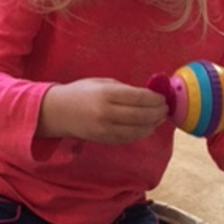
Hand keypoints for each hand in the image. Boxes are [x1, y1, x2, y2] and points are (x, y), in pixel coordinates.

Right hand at [37, 78, 167, 142]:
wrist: (58, 112)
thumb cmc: (82, 93)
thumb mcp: (102, 82)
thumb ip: (125, 89)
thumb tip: (149, 95)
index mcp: (106, 94)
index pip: (138, 98)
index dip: (155, 99)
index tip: (162, 97)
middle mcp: (106, 113)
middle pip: (141, 116)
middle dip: (157, 112)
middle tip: (165, 108)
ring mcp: (105, 129)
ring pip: (138, 130)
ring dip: (152, 125)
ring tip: (159, 118)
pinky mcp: (105, 140)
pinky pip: (129, 139)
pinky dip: (141, 133)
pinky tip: (147, 127)